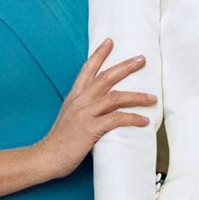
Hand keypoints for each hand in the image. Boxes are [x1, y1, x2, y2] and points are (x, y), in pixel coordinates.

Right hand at [38, 39, 155, 178]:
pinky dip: (132, 119)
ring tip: (153, 98)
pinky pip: (116, 119)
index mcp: (74, 97)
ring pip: (115, 97)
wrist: (45, 157)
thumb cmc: (60, 141)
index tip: (110, 41)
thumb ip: (85, 109)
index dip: (99, 54)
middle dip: (125, 67)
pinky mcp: (90, 129)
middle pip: (105, 77)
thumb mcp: (71, 118)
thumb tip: (103, 108)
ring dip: (137, 96)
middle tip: (142, 59)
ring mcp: (84, 114)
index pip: (87, 69)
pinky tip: (144, 121)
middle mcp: (79, 101)